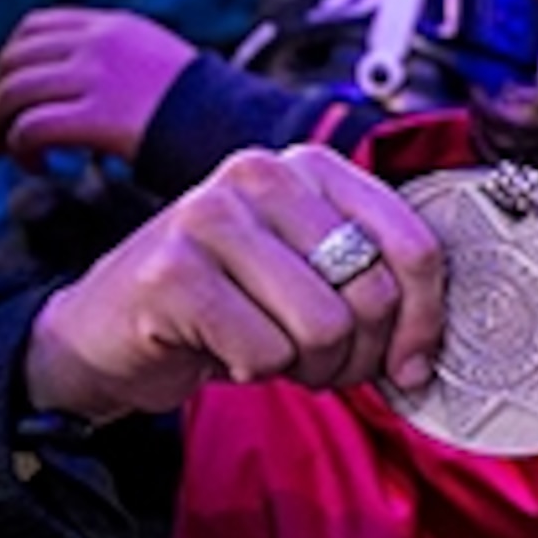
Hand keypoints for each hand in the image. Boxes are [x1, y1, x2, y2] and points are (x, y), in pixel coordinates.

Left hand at [0, 8, 200, 164]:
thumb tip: (82, 93)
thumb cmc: (210, 113)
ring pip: (13, 94)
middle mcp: (98, 45)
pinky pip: (32, 127)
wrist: (244, 127)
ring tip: (7, 152)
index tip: (13, 94)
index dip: (11, 62)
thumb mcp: (161, 67)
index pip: (34, 29)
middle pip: (13, 60)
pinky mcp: (97, 117)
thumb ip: (120, 66)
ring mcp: (96, 78)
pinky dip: (21, 148)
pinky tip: (36, 165)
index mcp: (113, 28)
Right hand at [21, 143, 445, 424]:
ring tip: (271, 354)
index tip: (409, 363)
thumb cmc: (224, 305)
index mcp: (313, 166)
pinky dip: (253, 371)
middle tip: (321, 363)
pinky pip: (266, 352)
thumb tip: (428, 351)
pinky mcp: (172, 269)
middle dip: (358, 354)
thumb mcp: (309, 275)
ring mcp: (211, 215)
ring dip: (308, 367)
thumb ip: (374, 281)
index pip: (415, 246)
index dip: (424, 321)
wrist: (108, 331)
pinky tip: (222, 351)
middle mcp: (263, 173)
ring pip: (325, 327)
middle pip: (373, 294)